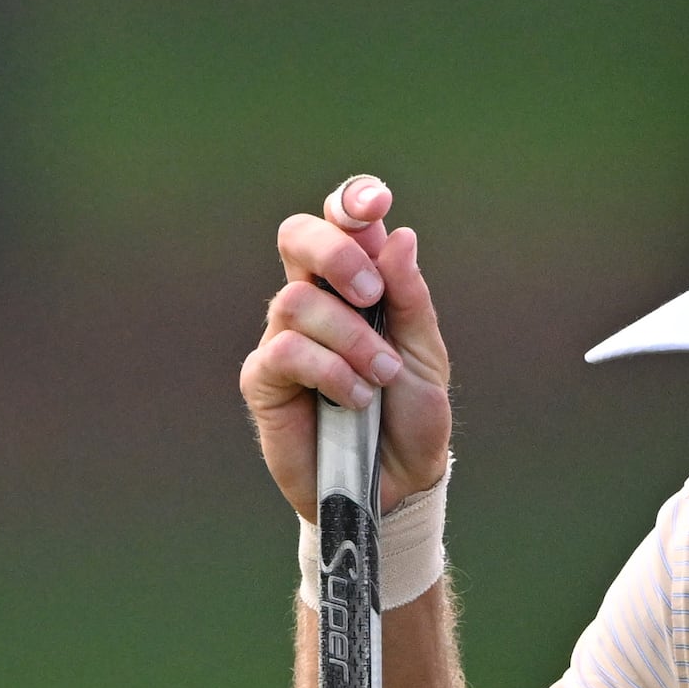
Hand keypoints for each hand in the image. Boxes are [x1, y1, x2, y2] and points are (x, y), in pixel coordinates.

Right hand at [241, 174, 454, 519]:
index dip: (350, 202)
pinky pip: (284, 353)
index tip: (374, 201)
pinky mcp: (263, 382)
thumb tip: (397, 235)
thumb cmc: (410, 419)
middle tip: (371, 294)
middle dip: (335, 252)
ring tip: (379, 377)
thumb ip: (410, 298)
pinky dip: (328, 371)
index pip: (341, 224)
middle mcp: (314, 302)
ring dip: (348, 338)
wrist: (397, 486)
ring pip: (296, 301)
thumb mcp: (425, 356)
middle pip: (296, 236)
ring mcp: (284, 339)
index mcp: (355, 286)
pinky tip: (355, 398)